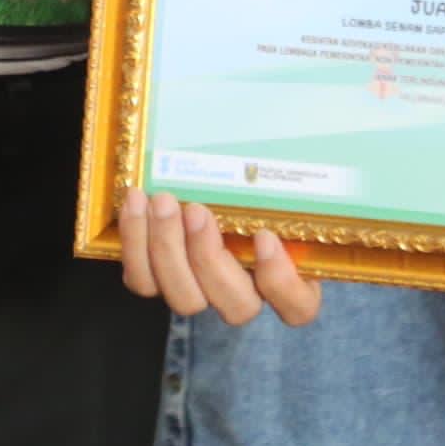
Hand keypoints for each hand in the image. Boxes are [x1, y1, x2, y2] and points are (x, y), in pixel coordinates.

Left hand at [116, 189, 321, 327]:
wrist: (202, 182)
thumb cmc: (249, 184)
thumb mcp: (273, 184)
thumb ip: (279, 183)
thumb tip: (309, 138)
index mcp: (286, 276)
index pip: (299, 306)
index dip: (281, 282)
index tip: (264, 236)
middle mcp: (244, 293)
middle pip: (236, 307)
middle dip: (211, 259)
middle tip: (198, 211)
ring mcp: (200, 292)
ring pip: (186, 299)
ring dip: (169, 250)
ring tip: (163, 202)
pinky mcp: (159, 281)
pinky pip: (143, 281)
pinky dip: (136, 242)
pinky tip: (136, 201)